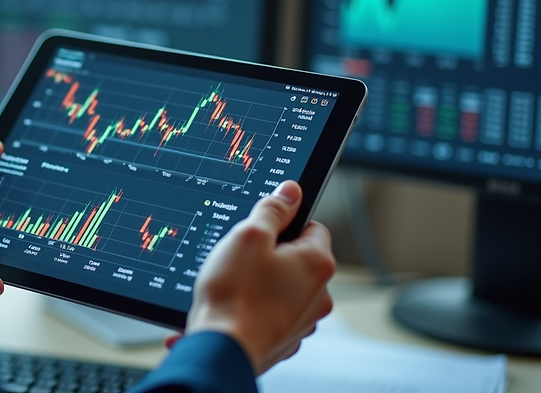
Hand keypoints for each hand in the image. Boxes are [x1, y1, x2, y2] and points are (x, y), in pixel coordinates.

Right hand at [183, 180, 334, 374]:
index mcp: (317, 263)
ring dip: (262, 283)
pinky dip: (255, 308)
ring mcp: (303, 320)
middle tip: (241, 257)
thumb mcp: (249, 236)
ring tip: (234, 285)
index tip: (260, 229)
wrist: (221, 348)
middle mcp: (319, 294)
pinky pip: (271, 312)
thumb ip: (273, 210)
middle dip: (270, 255)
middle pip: (297, 258)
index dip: (283, 223)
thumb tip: (291, 191)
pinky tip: (233, 307)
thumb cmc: (235, 294)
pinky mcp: (284, 339)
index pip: (312, 226)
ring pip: (284, 287)